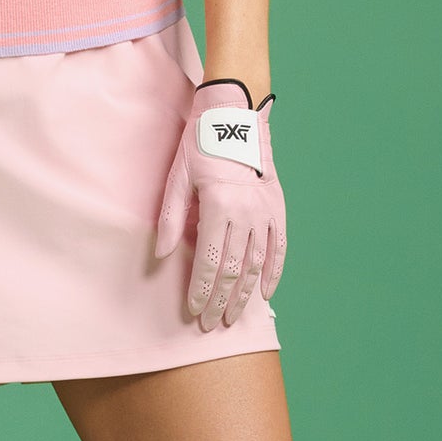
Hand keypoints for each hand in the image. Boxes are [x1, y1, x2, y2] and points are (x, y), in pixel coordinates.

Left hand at [151, 83, 287, 332]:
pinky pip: (278, 248)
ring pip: (257, 264)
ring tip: (233, 316)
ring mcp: (267, 213)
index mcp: (220, 207)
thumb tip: (163, 256)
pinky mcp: (278, 209)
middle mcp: (247, 214)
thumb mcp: (176, 178)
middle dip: (221, 300)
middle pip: (234, 270)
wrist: (236, 116)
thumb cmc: (199, 145)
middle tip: (211, 324)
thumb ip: (170, 219)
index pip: (210, 263)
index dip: (202, 291)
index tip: (193, 312)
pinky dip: (273, 273)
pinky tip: (265, 292)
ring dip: (245, 294)